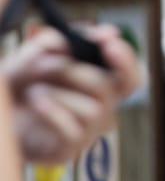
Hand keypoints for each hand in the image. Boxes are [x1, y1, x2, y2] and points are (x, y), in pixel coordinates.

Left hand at [4, 25, 142, 163]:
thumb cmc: (18, 85)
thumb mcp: (34, 55)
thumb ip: (66, 40)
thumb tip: (108, 30)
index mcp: (99, 85)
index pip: (130, 76)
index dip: (127, 59)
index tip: (108, 41)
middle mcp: (100, 109)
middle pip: (115, 89)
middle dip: (79, 72)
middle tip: (47, 65)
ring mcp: (87, 131)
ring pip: (94, 109)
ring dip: (59, 93)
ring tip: (33, 89)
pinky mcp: (68, 150)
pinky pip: (73, 129)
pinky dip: (53, 111)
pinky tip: (35, 103)